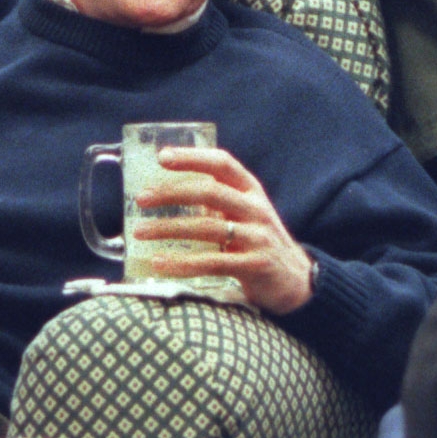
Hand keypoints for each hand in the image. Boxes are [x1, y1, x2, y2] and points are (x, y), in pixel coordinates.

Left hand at [131, 147, 314, 315]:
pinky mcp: (254, 265)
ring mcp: (256, 237)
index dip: (192, 157)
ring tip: (140, 232)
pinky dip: (182, 263)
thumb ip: (217, 201)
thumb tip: (167, 192)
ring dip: (168, 229)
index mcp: (251, 190)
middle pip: (209, 192)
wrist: (296, 280)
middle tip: (141, 198)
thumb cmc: (259, 242)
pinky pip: (212, 262)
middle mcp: (255, 208)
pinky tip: (159, 263)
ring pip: (206, 228)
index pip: (222, 163)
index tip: (162, 157)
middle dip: (171, 193)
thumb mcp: (245, 214)